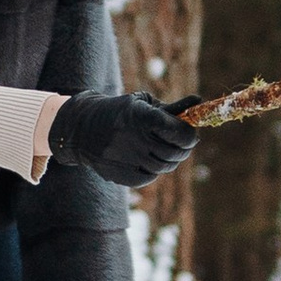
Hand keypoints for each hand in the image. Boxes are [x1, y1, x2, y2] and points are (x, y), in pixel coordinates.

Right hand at [53, 90, 196, 185]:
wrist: (80, 129)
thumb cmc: (119, 112)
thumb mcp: (142, 103)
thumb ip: (171, 108)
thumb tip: (199, 103)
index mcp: (141, 117)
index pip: (179, 132)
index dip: (190, 134)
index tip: (191, 131)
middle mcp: (135, 140)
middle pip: (175, 152)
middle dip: (184, 146)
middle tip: (182, 141)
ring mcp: (128, 160)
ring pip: (165, 166)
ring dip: (170, 158)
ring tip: (162, 148)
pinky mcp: (122, 176)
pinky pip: (150, 176)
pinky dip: (153, 168)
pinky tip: (145, 157)